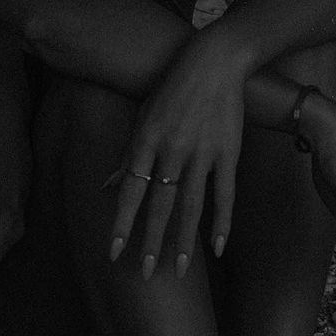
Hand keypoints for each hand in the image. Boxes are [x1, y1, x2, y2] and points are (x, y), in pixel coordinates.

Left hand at [109, 32, 246, 277]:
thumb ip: (128, 157)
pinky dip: (221, 221)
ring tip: (177, 271)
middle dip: (150, 242)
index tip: (113, 252)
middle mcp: (172, 150)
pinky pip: (225, 193)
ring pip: (190, 205)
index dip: (121, 223)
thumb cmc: (172, 89)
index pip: (130, 192)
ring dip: (183, 241)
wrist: (214, 61)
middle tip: (145, 274)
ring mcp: (202, 152)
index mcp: (145, 141)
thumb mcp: (142, 118)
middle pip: (159, 204)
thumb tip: (107, 186)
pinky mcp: (228, 152)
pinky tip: (216, 247)